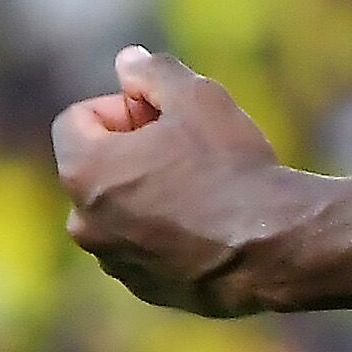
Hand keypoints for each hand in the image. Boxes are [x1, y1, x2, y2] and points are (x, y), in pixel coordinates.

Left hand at [54, 47, 313, 315]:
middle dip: (132, 151)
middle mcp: (85, 223)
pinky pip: (143, 248)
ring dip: (147, 193)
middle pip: (96, 167)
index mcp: (84, 172)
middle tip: (187, 147)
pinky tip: (210, 225)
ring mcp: (114, 262)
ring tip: (202, 188)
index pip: (76, 121)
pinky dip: (164, 233)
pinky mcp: (146, 289)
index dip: (121, 107)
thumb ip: (153, 72)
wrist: (274, 248)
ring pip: (119, 211)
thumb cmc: (231, 168)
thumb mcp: (198, 98)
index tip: (163, 116)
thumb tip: (128, 62)